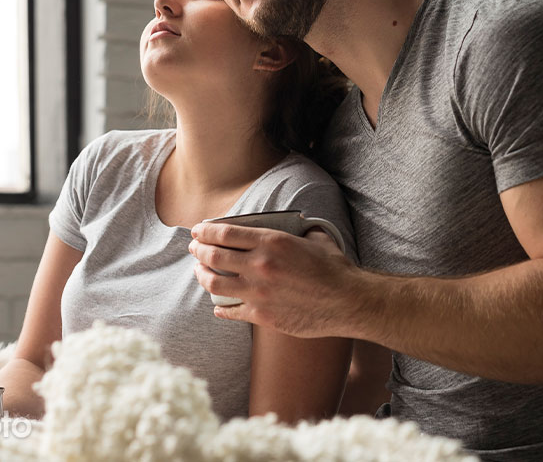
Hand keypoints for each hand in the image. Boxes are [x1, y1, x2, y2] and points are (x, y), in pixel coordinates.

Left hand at [188, 224, 359, 337]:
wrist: (348, 301)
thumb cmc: (334, 269)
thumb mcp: (315, 238)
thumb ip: (299, 231)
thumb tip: (298, 226)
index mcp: (271, 241)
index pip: (225, 233)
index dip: (205, 231)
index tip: (197, 231)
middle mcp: (259, 265)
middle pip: (213, 256)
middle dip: (198, 251)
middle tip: (194, 250)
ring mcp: (258, 293)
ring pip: (214, 284)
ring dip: (202, 277)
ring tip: (200, 273)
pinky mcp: (262, 316)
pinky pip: (230, 311)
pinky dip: (220, 308)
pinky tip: (218, 306)